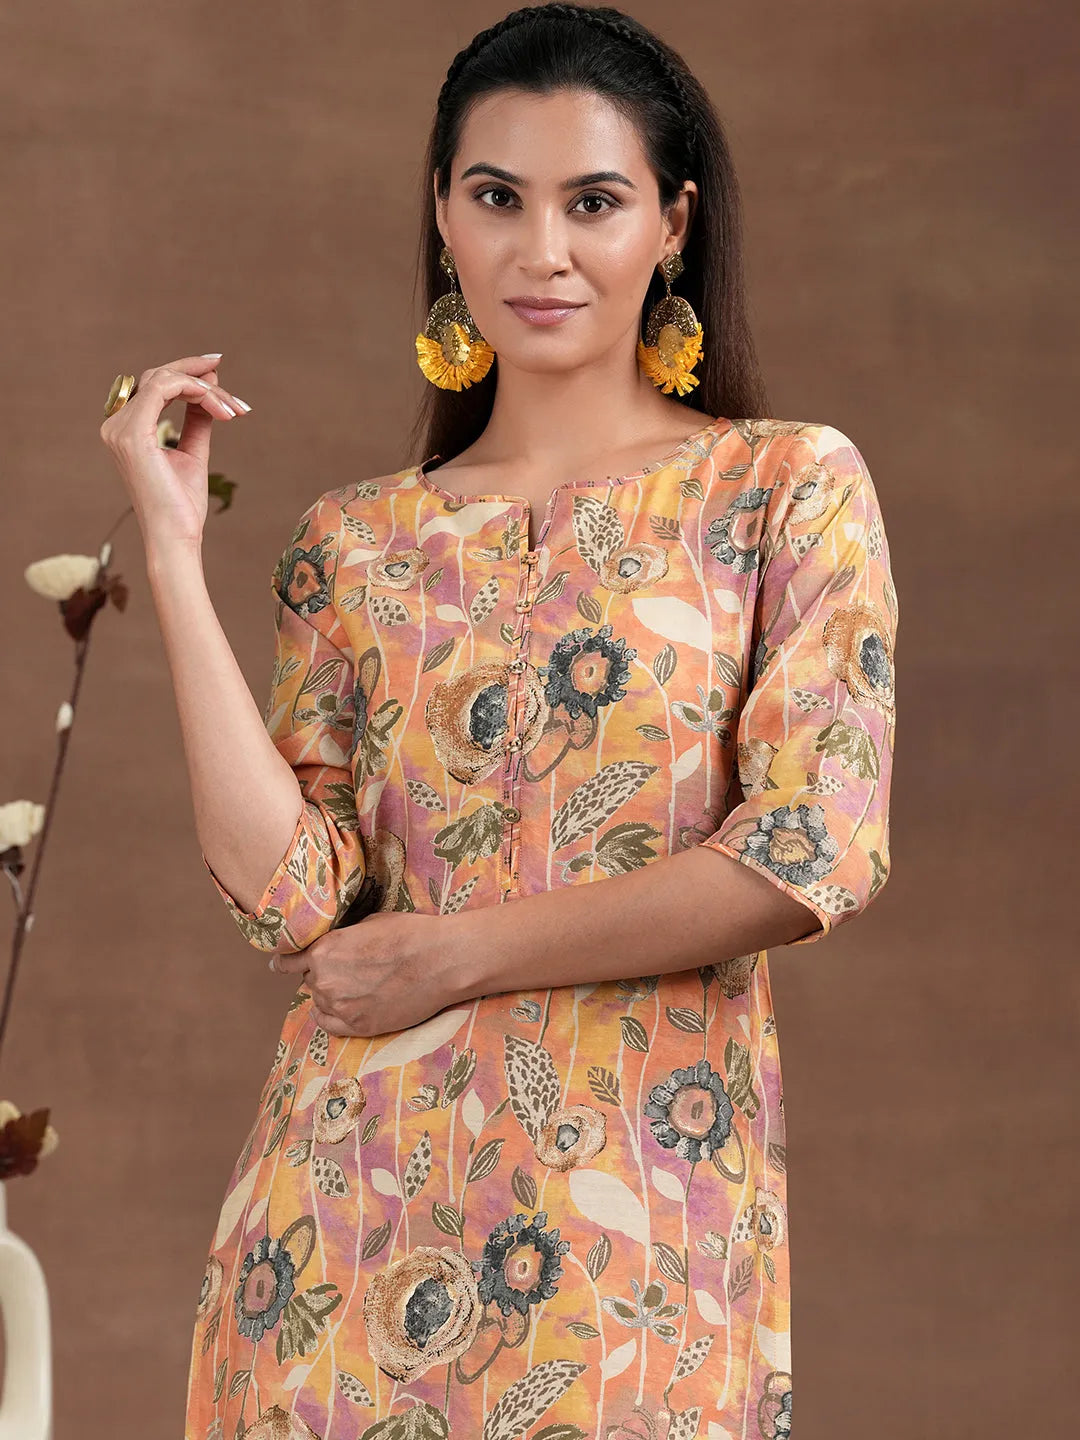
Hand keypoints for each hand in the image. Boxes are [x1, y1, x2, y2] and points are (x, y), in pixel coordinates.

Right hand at [98, 352, 250, 550]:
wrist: (176, 537)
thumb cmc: (182, 505)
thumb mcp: (193, 453)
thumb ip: (197, 420)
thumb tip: (209, 388)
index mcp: (126, 430)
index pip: (155, 387)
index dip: (189, 376)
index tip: (220, 377)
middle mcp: (116, 425)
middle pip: (158, 376)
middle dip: (198, 374)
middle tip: (227, 376)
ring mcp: (120, 428)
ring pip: (164, 380)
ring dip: (205, 389)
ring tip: (233, 409)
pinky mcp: (132, 434)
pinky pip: (164, 388)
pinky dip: (195, 391)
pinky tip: (221, 409)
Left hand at [271, 912, 468, 1036]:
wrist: (442, 960)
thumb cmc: (410, 934)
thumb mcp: (368, 924)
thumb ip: (342, 939)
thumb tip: (333, 944)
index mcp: (324, 950)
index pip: (289, 961)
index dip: (287, 962)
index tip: (282, 965)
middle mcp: (325, 981)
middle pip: (310, 980)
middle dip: (322, 974)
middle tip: (345, 969)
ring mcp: (341, 1007)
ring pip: (320, 1002)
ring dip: (330, 995)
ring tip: (354, 985)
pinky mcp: (359, 1026)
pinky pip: (329, 1025)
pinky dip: (329, 1017)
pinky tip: (333, 1010)